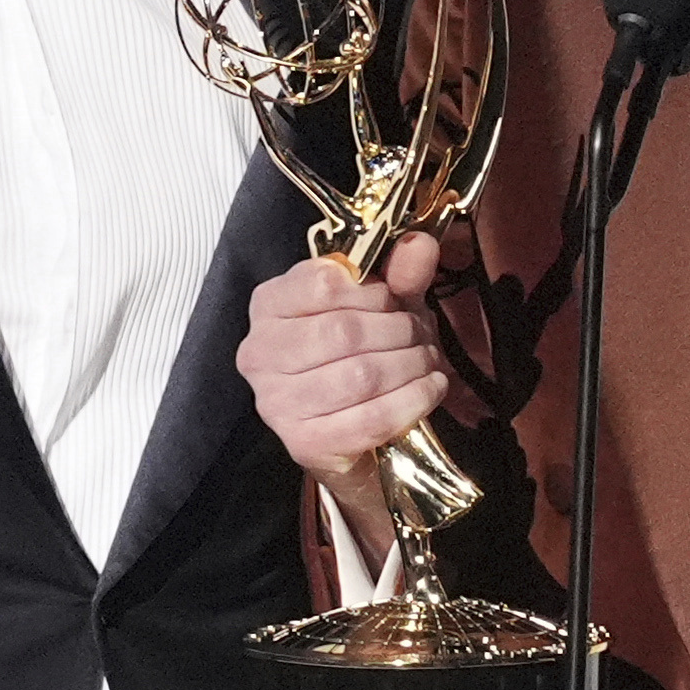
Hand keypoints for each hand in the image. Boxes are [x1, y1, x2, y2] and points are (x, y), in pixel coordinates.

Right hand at [237, 232, 446, 560]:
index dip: (373, 291)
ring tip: (427, 360)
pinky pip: (372, 418)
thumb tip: (420, 246)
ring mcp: (276, 402)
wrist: (349, 430)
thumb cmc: (360, 352)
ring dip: (411, 365)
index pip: (322, 285)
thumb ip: (400, 272)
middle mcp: (259, 353)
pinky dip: (414, 400)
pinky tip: (430, 388)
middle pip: (345, 332)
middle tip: (421, 335)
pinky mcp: (303, 443)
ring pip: (361, 375)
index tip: (394, 299)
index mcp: (269, 305)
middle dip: (399, 330)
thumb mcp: (382, 303)